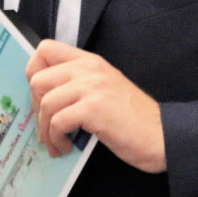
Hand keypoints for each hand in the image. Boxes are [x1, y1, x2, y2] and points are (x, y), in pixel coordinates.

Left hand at [25, 38, 165, 172]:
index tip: (38, 96)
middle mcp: (89, 69)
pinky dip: (56, 138)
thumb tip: (43, 95)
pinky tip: (65, 147)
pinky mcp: (94, 109)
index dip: (33, 71)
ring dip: (45, 129)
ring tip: (55, 144)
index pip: (45, 49)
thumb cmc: (133, 119)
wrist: (164, 136)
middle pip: (38, 78)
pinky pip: (58, 121)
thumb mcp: (104, 89)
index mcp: (90, 61)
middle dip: (35, 106)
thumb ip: (79, 84)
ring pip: (45, 102)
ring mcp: (92, 87)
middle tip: (45, 126)